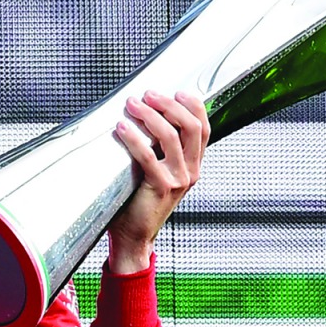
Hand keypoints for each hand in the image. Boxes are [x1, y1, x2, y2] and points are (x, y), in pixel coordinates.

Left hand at [107, 90, 209, 273]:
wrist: (134, 235)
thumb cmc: (140, 198)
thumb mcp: (157, 169)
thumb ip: (158, 148)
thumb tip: (144, 114)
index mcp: (193, 164)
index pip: (203, 128)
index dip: (194, 106)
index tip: (177, 91)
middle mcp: (191, 171)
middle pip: (190, 127)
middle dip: (169, 105)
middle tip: (148, 95)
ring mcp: (178, 179)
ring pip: (170, 136)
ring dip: (150, 115)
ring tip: (132, 105)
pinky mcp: (161, 187)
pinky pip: (148, 155)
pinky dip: (134, 137)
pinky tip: (121, 127)